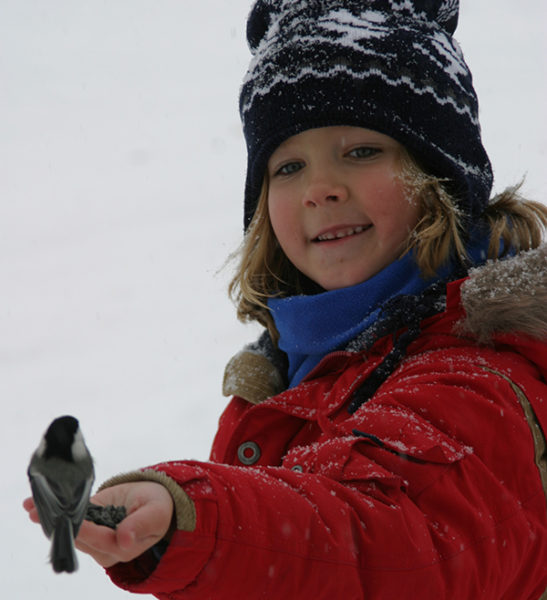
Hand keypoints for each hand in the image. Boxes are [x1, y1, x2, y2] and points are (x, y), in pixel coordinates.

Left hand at [24, 481, 173, 567]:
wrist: (157, 501)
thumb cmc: (160, 506)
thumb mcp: (155, 511)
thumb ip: (140, 524)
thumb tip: (124, 540)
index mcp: (124, 547)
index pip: (99, 539)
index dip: (83, 530)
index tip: (66, 519)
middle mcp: (106, 547)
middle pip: (79, 538)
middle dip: (58, 524)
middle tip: (36, 509)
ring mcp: (96, 538)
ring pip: (71, 531)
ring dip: (51, 519)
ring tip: (32, 506)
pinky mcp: (90, 527)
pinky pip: (72, 522)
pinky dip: (55, 514)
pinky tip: (35, 507)